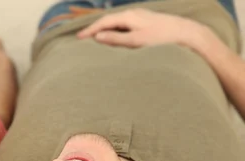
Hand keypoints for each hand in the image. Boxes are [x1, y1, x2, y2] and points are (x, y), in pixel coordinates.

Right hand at [77, 9, 209, 50]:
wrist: (188, 34)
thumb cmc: (162, 39)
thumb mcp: (136, 41)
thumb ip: (116, 39)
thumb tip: (97, 37)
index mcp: (129, 16)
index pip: (103, 22)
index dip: (90, 30)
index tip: (78, 39)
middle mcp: (134, 13)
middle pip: (109, 20)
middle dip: (95, 29)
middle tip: (82, 38)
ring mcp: (141, 17)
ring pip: (117, 23)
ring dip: (105, 30)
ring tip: (94, 39)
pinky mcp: (146, 23)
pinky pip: (124, 25)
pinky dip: (115, 31)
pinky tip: (114, 38)